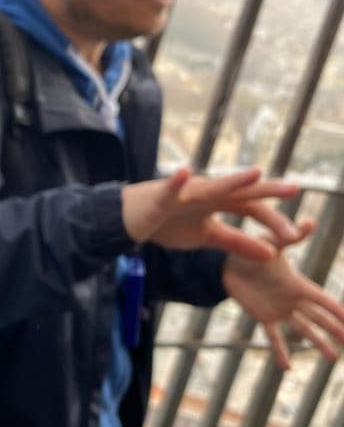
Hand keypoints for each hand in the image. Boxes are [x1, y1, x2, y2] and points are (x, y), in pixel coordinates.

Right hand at [122, 167, 300, 260]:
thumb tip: (272, 254)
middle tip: (294, 189)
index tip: (295, 235)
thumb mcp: (207, 237)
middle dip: (266, 191)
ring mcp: (185, 192)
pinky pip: (169, 188)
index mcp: (219, 202)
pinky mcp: (162, 196)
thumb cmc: (169, 223)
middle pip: (240, 192)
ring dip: (233, 181)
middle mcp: (207, 193)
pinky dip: (176, 181)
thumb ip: (237, 243)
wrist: (131, 218)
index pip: (251, 208)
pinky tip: (184, 172)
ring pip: (212, 187)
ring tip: (256, 173)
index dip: (272, 220)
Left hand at [223, 221, 343, 369]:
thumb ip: (292, 238)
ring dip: (317, 343)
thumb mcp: (272, 244)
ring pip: (303, 330)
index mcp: (298, 285)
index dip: (339, 311)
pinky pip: (274, 337)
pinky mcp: (262, 316)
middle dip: (335, 330)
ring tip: (332, 358)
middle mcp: (293, 300)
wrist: (226, 263)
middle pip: (319, 318)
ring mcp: (279, 310)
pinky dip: (281, 351)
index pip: (324, 301)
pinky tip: (287, 367)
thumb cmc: (252, 250)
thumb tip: (310, 222)